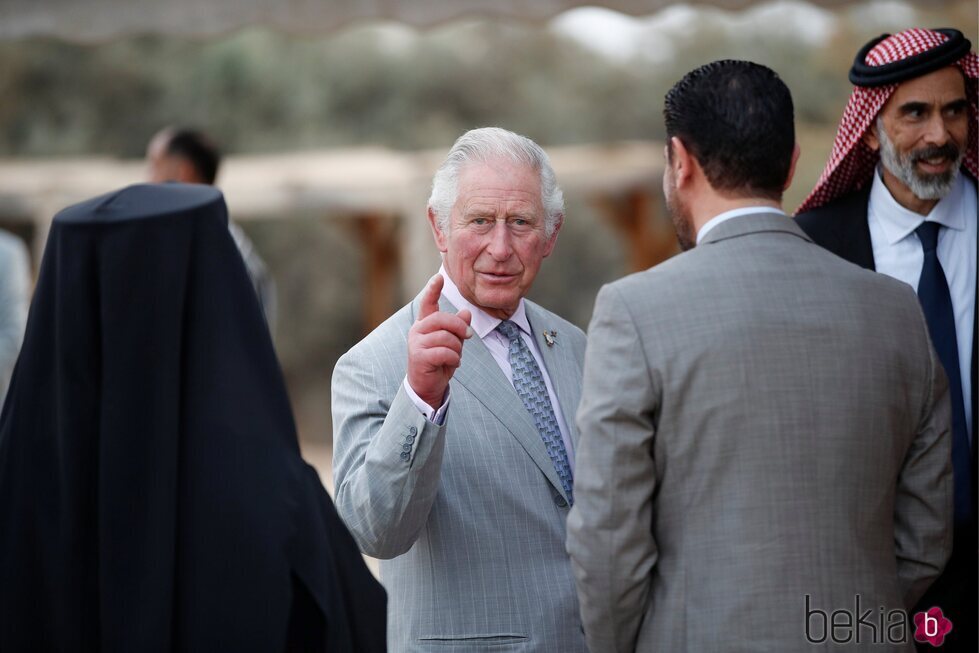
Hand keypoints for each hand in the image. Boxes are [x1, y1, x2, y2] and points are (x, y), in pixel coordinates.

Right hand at [407, 274, 472, 409]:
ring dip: (457, 348)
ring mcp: (416, 343)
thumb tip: (466, 312)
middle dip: (459, 327)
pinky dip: (454, 358)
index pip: (427, 303)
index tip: (438, 277)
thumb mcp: (453, 343)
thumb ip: (458, 328)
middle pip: (442, 319)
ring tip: (456, 357)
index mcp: (425, 324)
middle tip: (468, 337)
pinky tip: (453, 364)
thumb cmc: (440, 362)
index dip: (432, 290)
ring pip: (446, 337)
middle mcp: (418, 330)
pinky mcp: (418, 356)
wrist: (428, 386)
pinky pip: (444, 352)